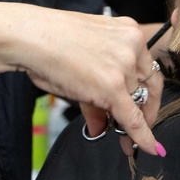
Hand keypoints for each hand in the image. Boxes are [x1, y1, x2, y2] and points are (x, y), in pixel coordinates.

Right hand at [0, 4, 164, 156]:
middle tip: (132, 130)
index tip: (146, 110)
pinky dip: (142, 136)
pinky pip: (133, 119)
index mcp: (129, 31)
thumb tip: (100, 126)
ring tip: (114, 134)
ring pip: (134, 102)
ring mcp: (124, 65)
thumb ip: (96, 92)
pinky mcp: (114, 86)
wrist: (31, 36)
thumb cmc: (49, 40)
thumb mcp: (84, 59)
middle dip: (140, 111)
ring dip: (124, 121)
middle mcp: (132, 45)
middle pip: (144, 87)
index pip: (148, 69)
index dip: (147, 94)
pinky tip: (148, 148)